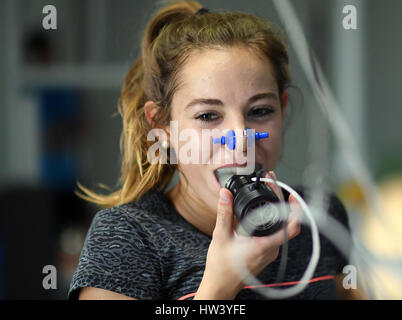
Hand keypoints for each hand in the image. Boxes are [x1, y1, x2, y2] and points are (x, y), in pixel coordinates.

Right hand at [194, 171, 300, 299]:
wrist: (221, 286)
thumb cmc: (221, 267)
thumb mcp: (220, 236)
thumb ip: (224, 213)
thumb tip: (226, 194)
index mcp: (263, 245)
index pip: (290, 228)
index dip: (294, 211)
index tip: (291, 196)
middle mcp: (270, 250)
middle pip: (286, 224)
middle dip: (282, 204)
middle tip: (275, 188)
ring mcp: (269, 253)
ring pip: (280, 229)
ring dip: (276, 213)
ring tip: (270, 197)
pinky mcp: (265, 254)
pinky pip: (273, 235)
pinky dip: (270, 222)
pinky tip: (261, 214)